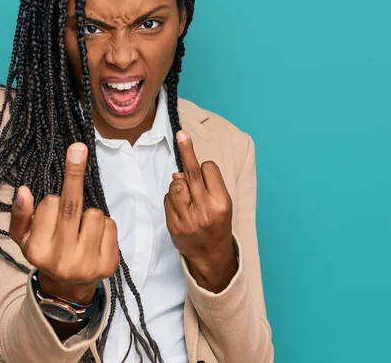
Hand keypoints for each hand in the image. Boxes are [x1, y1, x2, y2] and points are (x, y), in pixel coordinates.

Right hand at [9, 142, 119, 303]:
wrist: (68, 288)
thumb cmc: (46, 252)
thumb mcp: (25, 238)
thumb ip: (21, 215)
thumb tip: (23, 191)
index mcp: (38, 251)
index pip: (50, 205)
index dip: (53, 201)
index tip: (53, 205)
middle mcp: (62, 260)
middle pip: (72, 206)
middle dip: (75, 173)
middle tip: (78, 148)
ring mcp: (87, 264)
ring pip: (95, 213)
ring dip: (89, 214)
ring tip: (82, 230)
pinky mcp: (109, 265)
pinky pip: (111, 225)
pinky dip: (104, 226)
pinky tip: (95, 238)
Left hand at [163, 130, 236, 291]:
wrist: (211, 255)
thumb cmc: (217, 224)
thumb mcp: (222, 204)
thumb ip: (206, 185)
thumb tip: (179, 172)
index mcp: (221, 202)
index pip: (209, 169)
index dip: (205, 168)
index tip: (205, 172)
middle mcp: (204, 209)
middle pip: (191, 172)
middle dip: (186, 150)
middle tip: (182, 134)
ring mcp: (187, 218)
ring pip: (175, 184)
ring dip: (178, 183)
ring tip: (186, 194)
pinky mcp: (173, 225)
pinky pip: (167, 199)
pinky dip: (172, 198)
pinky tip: (181, 208)